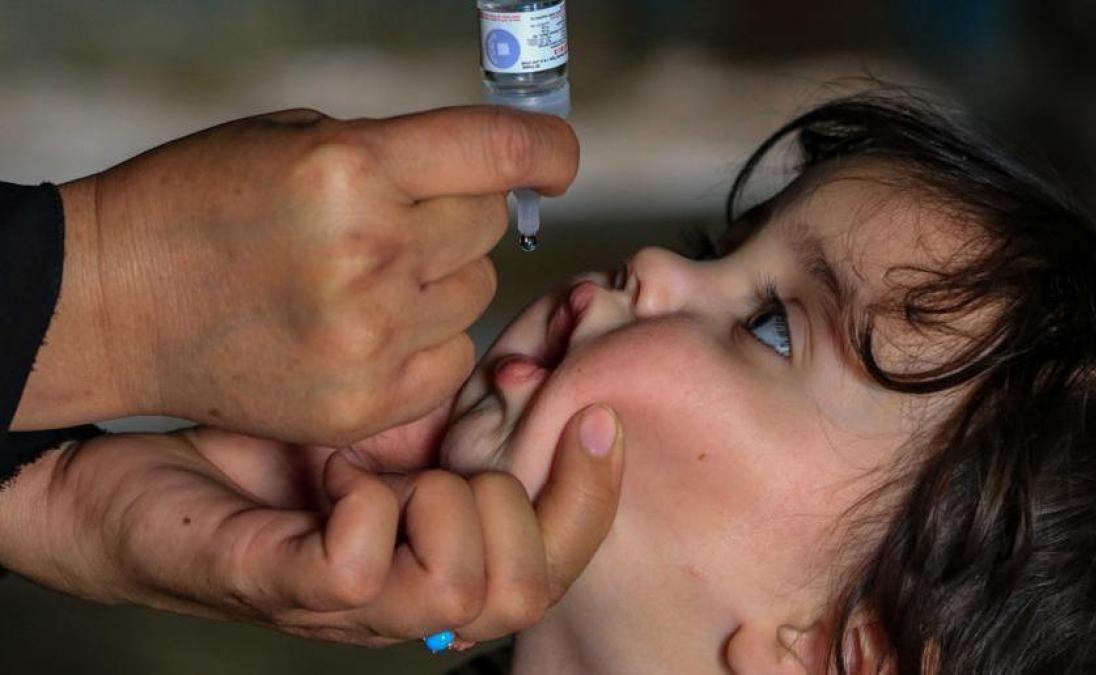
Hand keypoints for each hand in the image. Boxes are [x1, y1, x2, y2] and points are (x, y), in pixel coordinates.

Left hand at [0, 406, 621, 645]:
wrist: (126, 490)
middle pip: (521, 594)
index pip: (553, 569)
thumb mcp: (388, 432)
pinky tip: (334, 474)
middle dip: (517, 507)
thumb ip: (460, 425)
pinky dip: (363, 502)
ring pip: (455, 591)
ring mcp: (341, 604)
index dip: (591, 500)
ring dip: (436, 500)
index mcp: (438, 564)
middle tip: (453, 462)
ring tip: (381, 466)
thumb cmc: (260, 465)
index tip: (593, 422)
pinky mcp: (277, 583)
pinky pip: (357, 568)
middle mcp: (401, 603)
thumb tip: (530, 383)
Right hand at [13, 106, 579, 445]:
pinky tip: (365, 330)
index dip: (547, 150)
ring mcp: (371, 339)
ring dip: (439, 280)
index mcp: (351, 168)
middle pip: (490, 224)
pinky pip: (454, 359)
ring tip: (363, 279)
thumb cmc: (197, 203)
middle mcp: (371, 254)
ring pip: (477, 293)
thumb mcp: (293, 140)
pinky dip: (426, 342)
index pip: (503, 150)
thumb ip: (397, 155)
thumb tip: (492, 171)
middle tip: (398, 219)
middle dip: (459, 213)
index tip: (555, 160)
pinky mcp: (366, 405)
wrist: (112, 302)